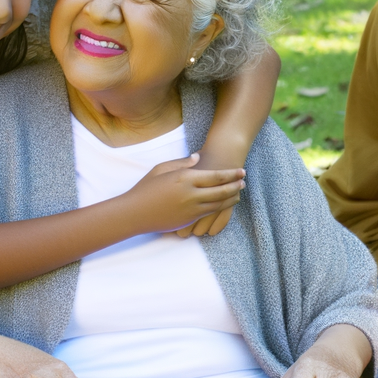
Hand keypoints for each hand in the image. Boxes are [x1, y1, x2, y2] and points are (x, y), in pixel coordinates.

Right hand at [124, 155, 244, 234]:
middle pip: (221, 190)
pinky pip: (209, 214)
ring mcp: (190, 209)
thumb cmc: (146, 188)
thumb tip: (198, 157)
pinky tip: (225, 204)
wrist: (134, 213)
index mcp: (185, 178)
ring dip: (230, 198)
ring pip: (218, 204)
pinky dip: (220, 208)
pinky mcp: (188, 220)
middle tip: (244, 181)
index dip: (231, 174)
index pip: (215, 176)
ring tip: (239, 192)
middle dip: (235, 186)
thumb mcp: (162, 169)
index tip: (241, 171)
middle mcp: (191, 194)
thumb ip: (182, 163)